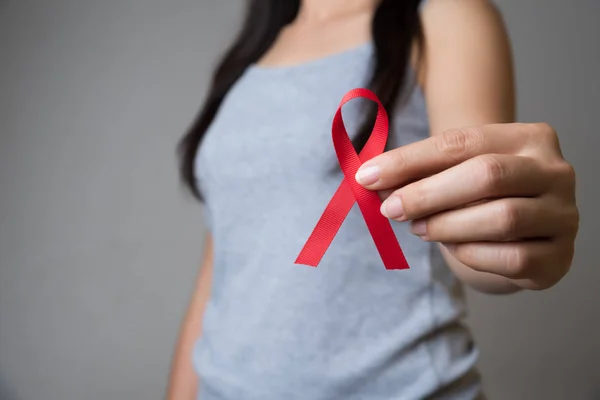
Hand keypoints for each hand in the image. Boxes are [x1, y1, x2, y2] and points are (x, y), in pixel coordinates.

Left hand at [355, 123, 578, 289]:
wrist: (520, 233)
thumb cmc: (480, 196)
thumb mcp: (452, 174)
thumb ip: (418, 173)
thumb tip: (370, 179)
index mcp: (529, 137)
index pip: (461, 143)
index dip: (409, 161)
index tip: (367, 177)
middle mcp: (555, 171)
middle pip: (486, 176)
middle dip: (427, 194)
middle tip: (390, 209)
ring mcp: (564, 215)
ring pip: (501, 218)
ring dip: (447, 226)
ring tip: (419, 229)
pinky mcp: (559, 257)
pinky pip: (511, 258)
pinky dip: (471, 255)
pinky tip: (454, 248)